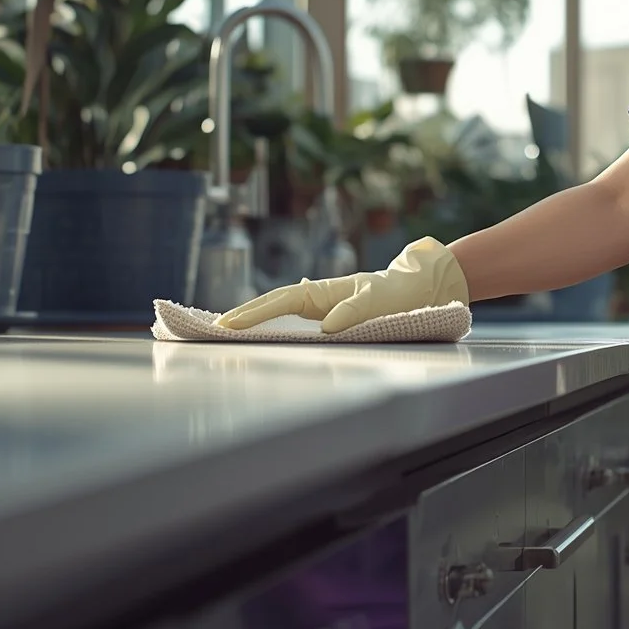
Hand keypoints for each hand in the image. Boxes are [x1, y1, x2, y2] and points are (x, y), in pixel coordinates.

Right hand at [215, 237, 470, 332]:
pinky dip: (272, 329)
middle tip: (211, 329)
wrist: (416, 290)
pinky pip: (292, 324)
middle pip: (271, 306)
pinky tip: (257, 339)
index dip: (253, 313)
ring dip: (253, 323)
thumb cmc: (396, 294)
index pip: (279, 301)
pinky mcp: (325, 320)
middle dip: (242, 316)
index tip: (228, 323)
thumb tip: (327, 328)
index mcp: (322, 292)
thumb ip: (353, 312)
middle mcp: (315, 300)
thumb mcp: (377, 301)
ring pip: (278, 315)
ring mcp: (318, 310)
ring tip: (222, 334)